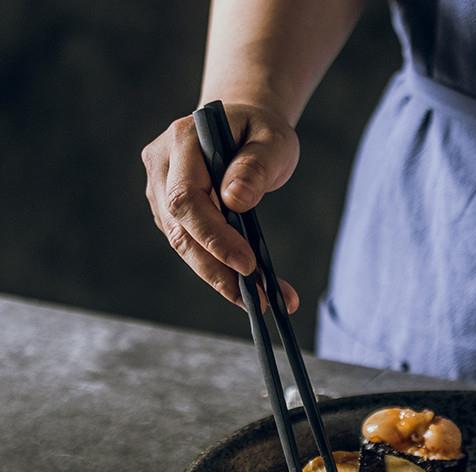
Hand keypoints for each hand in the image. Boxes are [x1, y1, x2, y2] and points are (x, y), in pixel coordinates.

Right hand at [142, 103, 299, 310]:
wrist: (242, 126)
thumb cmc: (259, 131)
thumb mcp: (271, 140)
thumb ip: (256, 166)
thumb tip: (236, 200)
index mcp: (182, 141)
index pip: (186, 198)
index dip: (214, 236)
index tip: (248, 263)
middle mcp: (162, 167)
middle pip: (180, 231)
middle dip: (218, 270)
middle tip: (257, 299)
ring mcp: (161, 192)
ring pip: (184, 246)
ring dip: (221, 278)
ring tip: (259, 300)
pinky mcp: (172, 214)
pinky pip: (193, 248)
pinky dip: (220, 271)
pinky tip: (249, 289)